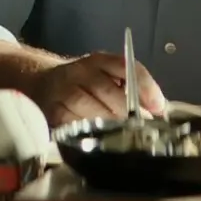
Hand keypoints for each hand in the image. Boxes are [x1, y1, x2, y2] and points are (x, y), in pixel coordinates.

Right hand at [22, 53, 166, 126]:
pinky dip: (90, 132)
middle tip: (143, 128)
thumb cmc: (83, 85)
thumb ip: (132, 89)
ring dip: (111, 124)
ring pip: (91, 108)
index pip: (126, 66)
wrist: (40, 84)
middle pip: (109, 90)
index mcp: (99, 61)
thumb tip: (160, 109)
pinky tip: (100, 139)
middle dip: (129, 112)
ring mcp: (64, 91)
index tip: (159, 106)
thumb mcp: (106, 77)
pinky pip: (75, 124)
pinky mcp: (53, 112)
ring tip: (125, 136)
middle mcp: (80, 71)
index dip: (145, 86)